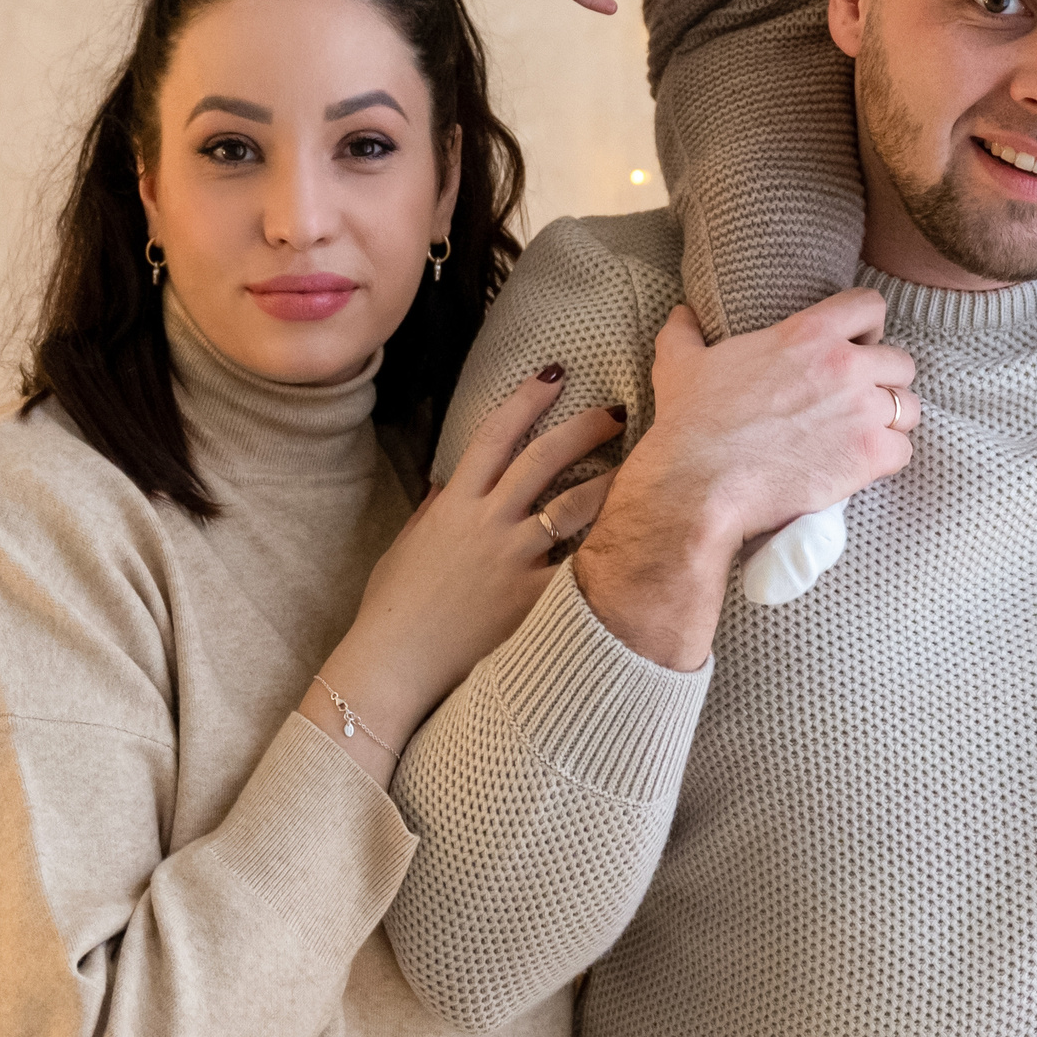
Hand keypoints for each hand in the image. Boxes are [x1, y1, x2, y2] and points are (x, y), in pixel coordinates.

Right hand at [307, 367, 623, 779]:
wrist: (395, 662)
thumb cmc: (393, 608)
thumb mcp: (407, 545)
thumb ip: (433, 510)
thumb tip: (446, 482)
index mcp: (454, 504)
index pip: (494, 435)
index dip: (526, 399)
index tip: (554, 373)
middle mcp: (486, 523)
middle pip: (542, 458)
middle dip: (583, 428)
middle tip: (618, 411)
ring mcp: (511, 559)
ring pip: (572, 506)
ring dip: (611, 481)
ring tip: (644, 468)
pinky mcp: (530, 597)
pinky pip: (577, 567)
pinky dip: (605, 551)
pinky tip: (636, 538)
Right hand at [574, 293, 918, 667]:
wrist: (699, 485)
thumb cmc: (690, 423)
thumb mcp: (679, 363)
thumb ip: (686, 331)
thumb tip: (683, 314)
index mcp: (807, 333)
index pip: (869, 306)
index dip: (868, 326)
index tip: (856, 346)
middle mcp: (844, 365)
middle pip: (899, 362)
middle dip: (884, 382)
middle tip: (858, 403)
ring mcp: (861, 411)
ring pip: (908, 408)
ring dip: (891, 422)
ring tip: (863, 437)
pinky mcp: (869, 456)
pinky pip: (903, 451)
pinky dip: (887, 460)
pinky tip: (861, 467)